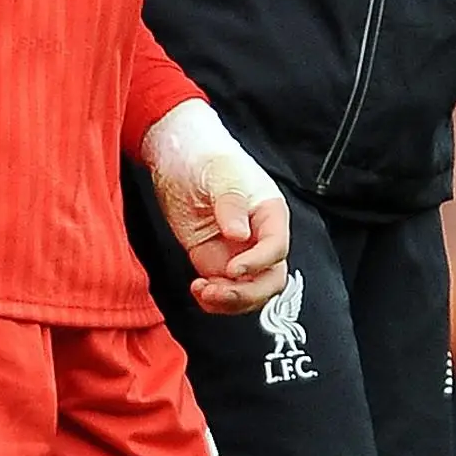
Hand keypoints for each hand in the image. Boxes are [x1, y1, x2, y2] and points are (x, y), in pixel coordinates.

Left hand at [140, 100, 289, 315]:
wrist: (179, 155)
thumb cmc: (208, 157)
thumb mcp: (221, 174)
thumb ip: (231, 205)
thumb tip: (239, 235)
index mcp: (270, 215)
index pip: (276, 248)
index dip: (259, 262)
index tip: (234, 268)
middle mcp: (259, 239)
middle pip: (270, 280)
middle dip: (247, 293)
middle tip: (219, 291)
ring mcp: (237, 253)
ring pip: (248, 292)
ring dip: (229, 301)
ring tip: (202, 291)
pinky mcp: (214, 261)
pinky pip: (222, 291)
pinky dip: (212, 299)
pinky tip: (197, 290)